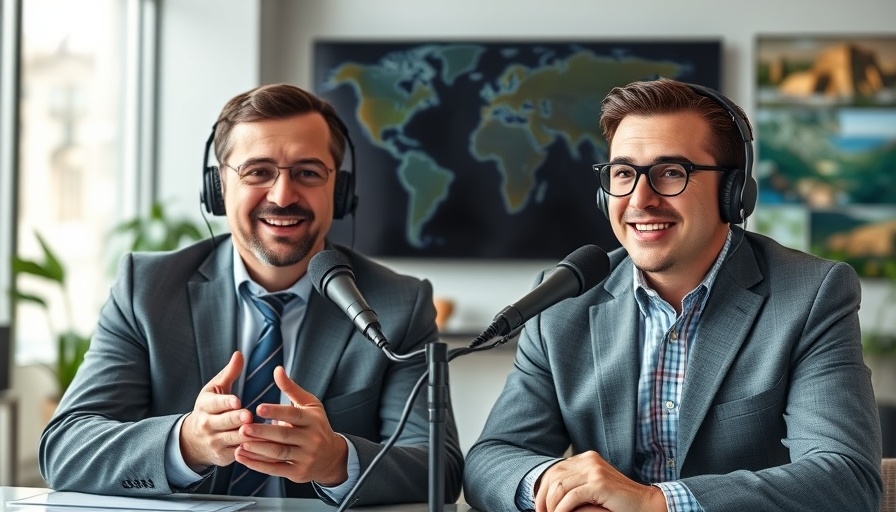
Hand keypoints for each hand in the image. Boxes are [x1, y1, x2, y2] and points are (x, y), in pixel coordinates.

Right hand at [180, 351, 253, 467]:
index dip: (226, 403)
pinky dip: (252, 450)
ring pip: (233, 439)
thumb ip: (229, 374)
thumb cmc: (210, 409)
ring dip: (249, 436)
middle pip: (224, 422)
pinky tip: (266, 446)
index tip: (237, 401)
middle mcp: (207, 425)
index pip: (215, 404)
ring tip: (264, 431)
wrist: (192, 441)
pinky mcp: (223, 457)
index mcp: (205, 406)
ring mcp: (214, 442)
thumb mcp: (215, 390)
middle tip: (249, 416)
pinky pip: (240, 453)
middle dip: (236, 419)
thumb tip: (239, 354)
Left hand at [234, 366, 348, 485]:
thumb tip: (277, 370)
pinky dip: (258, 465)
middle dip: (262, 432)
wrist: (331, 456)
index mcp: (313, 419)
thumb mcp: (309, 405)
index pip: (294, 414)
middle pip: (284, 435)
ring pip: (279, 453)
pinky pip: (276, 469)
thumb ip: (291, 388)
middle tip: (243, 428)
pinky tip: (243, 457)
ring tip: (240, 444)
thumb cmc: (316, 425)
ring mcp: (306, 457)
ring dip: (258, 449)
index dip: (276, 411)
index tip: (258, 408)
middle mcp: (311, 438)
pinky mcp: (298, 472)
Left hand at [534, 451, 666, 511]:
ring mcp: (594, 470)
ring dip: (551, 506)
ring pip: (559, 487)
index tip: (540, 507)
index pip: (554, 470)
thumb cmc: (617, 501)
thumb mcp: (593, 488)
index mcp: (586, 458)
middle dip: (543, 498)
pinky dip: (561, 510)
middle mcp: (589, 460)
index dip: (543, 490)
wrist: (645, 504)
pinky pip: (571, 497)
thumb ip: (575, 485)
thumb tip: (548, 496)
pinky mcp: (599, 483)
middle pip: (553, 477)